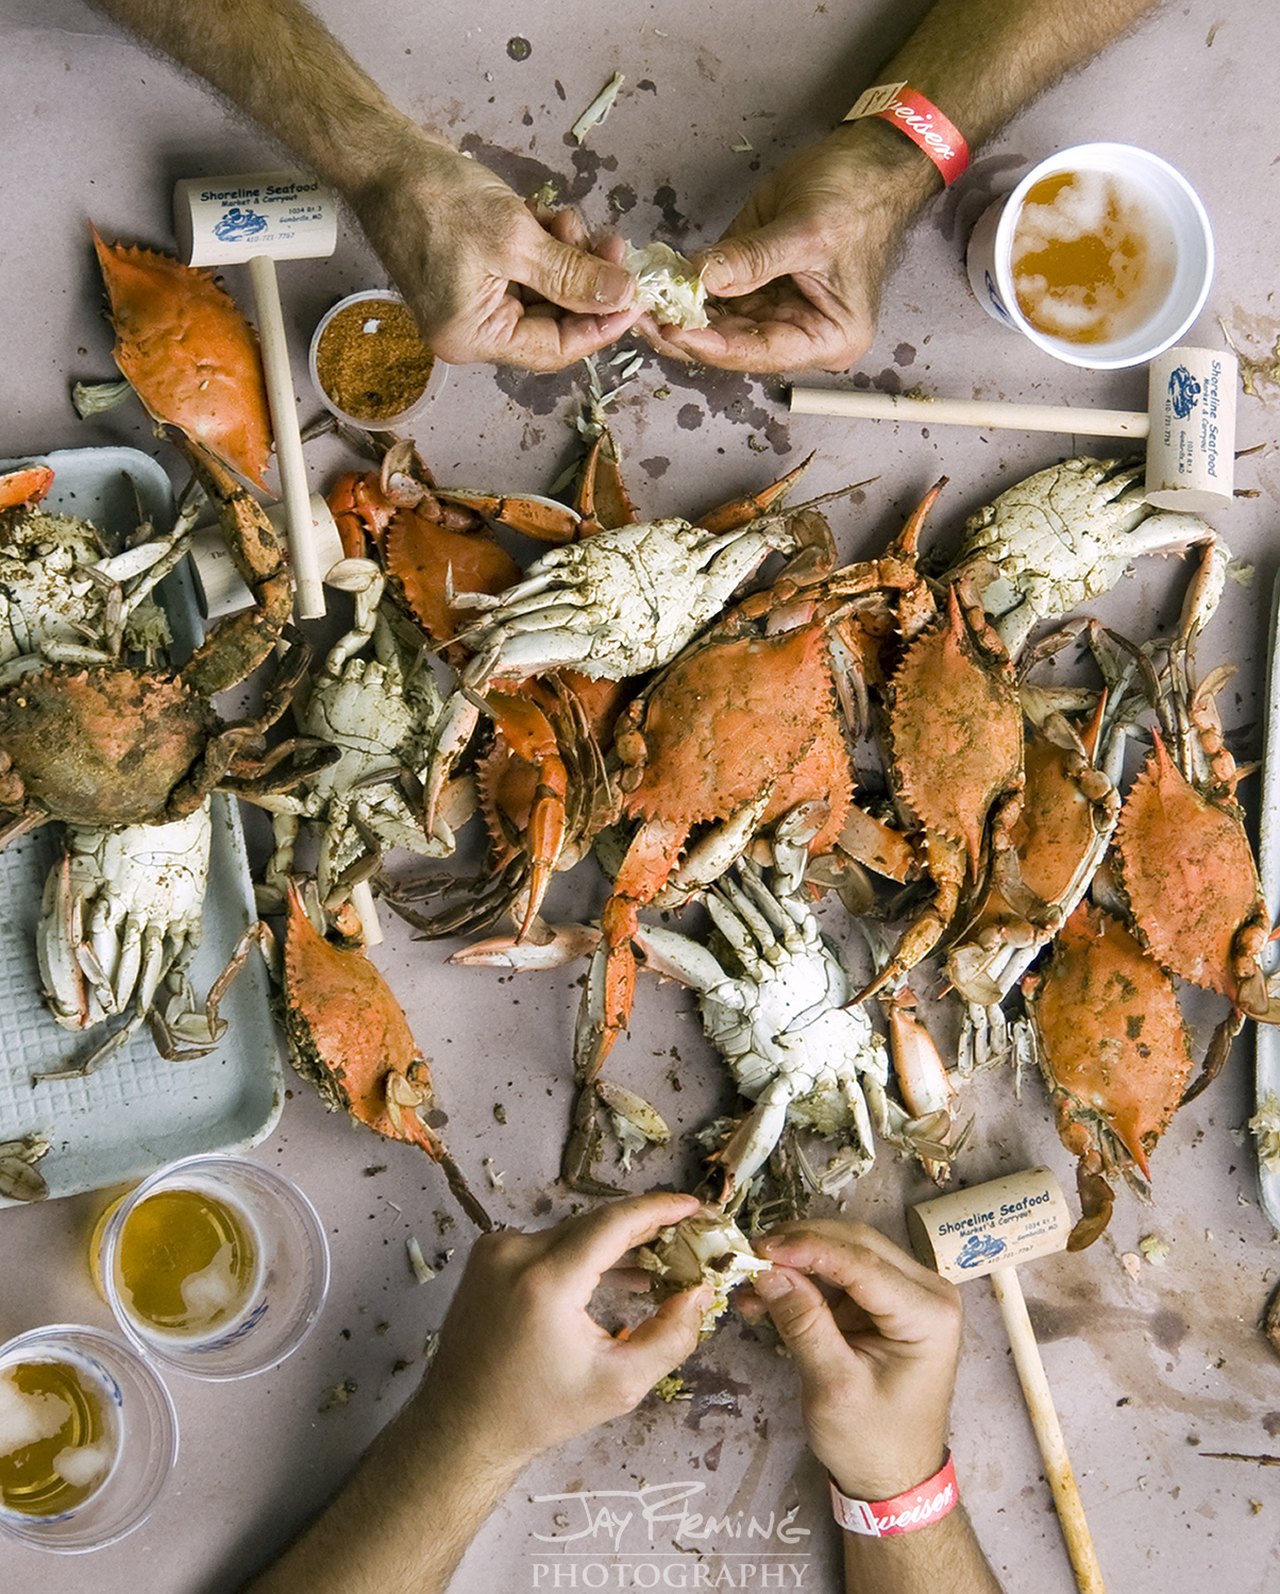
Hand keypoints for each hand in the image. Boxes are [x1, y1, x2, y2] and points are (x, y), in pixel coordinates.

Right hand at [353, 132, 643, 370]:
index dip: (601, 326)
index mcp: (474, 337)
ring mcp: (471, 301)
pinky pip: (524, 271)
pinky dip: (545, 246)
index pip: (554, 350)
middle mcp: (471, 330)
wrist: (382, 157)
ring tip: (568, 219)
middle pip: (552, 320)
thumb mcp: (515, 239)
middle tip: (612, 245)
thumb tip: (623, 297)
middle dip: (585, 282)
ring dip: (567, 256)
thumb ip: (573, 275)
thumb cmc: (435, 199)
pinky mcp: (474, 272)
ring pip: (543, 291)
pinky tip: (548, 216)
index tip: (635, 296)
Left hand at [416, 1192, 710, 1476]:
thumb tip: (699, 1294)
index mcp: (546, 1281)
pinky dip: (583, 1254)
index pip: (612, 1223)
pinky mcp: (488, 1257)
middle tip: (685, 1237)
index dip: (657, 1209)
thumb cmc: (539, 1411)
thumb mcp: (618, 1384)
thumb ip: (670, 1337)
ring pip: (573, 1232)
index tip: (692, 1205)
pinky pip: (549, 1243)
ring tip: (658, 1261)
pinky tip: (614, 1274)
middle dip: (643, 1228)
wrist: (463, 1424)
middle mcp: (515, 1252)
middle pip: (594, 1225)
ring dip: (614, 1244)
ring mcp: (495, 1250)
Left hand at [650, 123, 934, 372]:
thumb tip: (697, 279)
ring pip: (719, 323)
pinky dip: (688, 288)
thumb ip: (752, 260)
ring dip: (680, 312)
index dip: (712, 345)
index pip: (758, 352)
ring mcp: (777, 309)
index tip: (671, 331)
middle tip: (640, 316)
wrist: (872, 158)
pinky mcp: (759, 283)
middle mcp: (800, 333)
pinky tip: (659, 282)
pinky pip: (718, 294)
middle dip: (687, 330)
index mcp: (826, 338)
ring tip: (641, 301)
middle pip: (733, 344)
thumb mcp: (807, 230)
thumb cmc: (857, 195)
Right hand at [741, 1219, 961, 1499]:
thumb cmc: (872, 1441)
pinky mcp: (886, 1301)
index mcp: (929, 1313)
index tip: (759, 1249)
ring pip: (846, 1252)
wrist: (894, 1477)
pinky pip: (841, 1274)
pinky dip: (805, 1279)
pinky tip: (767, 1295)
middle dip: (800, 1246)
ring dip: (798, 1261)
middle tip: (748, 1256)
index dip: (808, 1248)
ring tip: (751, 1280)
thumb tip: (767, 1271)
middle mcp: (927, 1291)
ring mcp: (908, 1293)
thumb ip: (804, 1324)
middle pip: (856, 1245)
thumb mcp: (833, 1386)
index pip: (862, 1262)